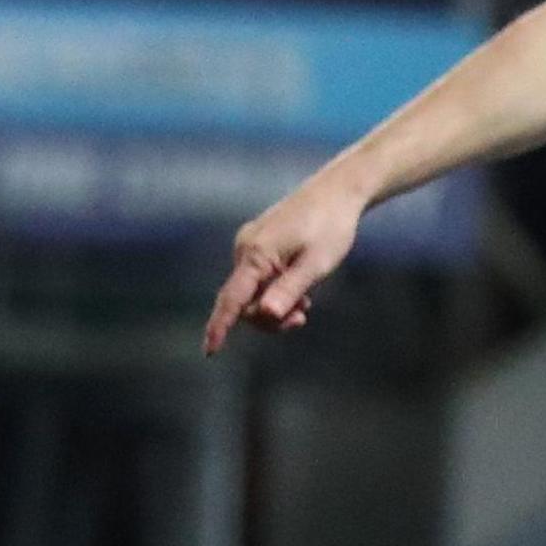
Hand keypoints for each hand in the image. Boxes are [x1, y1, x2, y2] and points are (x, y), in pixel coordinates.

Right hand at [204, 175, 370, 352]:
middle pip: (243, 301)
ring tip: (307, 304)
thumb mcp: (317, 264)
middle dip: (268, 317)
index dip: (220, 326)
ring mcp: (249, 246)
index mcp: (256, 254)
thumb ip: (290, 289)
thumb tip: (264, 314)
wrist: (336, 193)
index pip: (232, 298)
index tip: (210, 351)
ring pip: (252, 292)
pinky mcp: (258, 245)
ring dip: (275, 306)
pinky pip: (259, 279)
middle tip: (304, 318)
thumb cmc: (331, 227)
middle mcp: (245, 249)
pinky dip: (276, 292)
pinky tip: (300, 291)